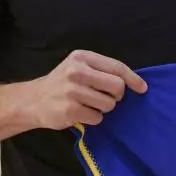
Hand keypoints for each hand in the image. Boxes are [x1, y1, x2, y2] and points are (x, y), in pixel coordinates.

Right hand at [19, 50, 146, 129]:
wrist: (32, 100)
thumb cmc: (62, 83)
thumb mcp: (78, 67)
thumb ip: (102, 70)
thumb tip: (135, 82)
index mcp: (82, 57)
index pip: (116, 67)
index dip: (133, 79)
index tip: (143, 88)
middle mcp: (76, 71)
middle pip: (117, 86)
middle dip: (116, 95)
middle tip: (105, 97)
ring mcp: (72, 91)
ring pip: (109, 104)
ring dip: (103, 108)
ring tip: (89, 104)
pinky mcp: (69, 110)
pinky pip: (98, 118)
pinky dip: (93, 118)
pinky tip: (80, 113)